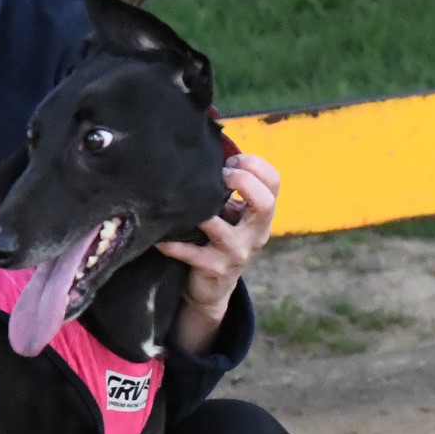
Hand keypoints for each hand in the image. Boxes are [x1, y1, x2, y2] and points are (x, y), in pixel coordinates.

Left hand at [156, 153, 280, 355]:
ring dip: (200, 213)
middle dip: (242, 182)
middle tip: (220, 176)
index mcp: (261, 214)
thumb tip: (209, 147)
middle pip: (264, 203)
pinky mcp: (214, 268)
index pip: (274, 181)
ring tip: (183, 203)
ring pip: (220, 228)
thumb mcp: (232, 212)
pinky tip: (160, 236)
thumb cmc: (219, 238)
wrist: (212, 286)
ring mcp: (236, 253)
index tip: (230, 161)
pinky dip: (172, 243)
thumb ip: (228, 187)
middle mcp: (256, 232)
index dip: (253, 164)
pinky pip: (190, 251)